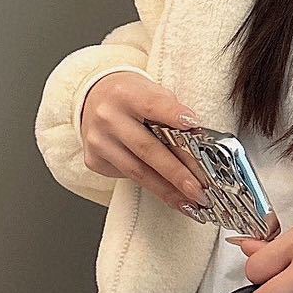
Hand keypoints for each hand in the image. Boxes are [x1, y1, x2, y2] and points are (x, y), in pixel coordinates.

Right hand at [79, 73, 211, 212]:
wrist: (94, 98)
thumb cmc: (129, 96)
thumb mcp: (150, 90)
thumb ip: (170, 110)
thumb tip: (197, 138)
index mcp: (125, 94)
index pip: (152, 105)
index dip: (174, 115)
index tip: (195, 126)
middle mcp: (108, 117)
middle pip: (147, 148)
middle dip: (176, 172)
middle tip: (198, 188)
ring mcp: (99, 141)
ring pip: (137, 171)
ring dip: (167, 190)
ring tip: (189, 201)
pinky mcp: (94, 160)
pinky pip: (127, 177)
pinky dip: (151, 187)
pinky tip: (169, 195)